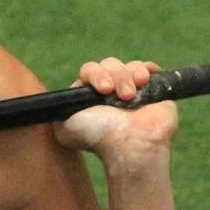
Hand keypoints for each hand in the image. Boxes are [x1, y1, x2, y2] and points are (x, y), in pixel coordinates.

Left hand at [56, 58, 178, 159]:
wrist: (130, 145)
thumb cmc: (99, 137)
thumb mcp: (64, 127)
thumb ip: (57, 112)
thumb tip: (56, 105)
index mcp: (91, 96)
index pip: (90, 70)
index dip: (95, 74)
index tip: (103, 89)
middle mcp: (111, 92)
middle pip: (109, 64)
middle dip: (115, 75)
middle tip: (120, 95)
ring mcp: (133, 90)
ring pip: (128, 66)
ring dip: (129, 76)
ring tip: (132, 95)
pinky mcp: (153, 90)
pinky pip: (148, 68)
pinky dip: (146, 70)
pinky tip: (144, 81)